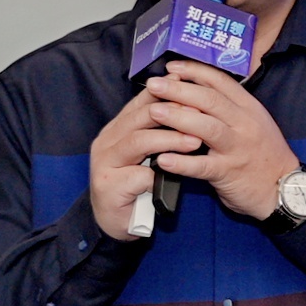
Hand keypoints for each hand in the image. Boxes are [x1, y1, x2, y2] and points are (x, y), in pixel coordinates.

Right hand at [88, 86, 201, 235]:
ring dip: (169, 140)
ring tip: (194, 142)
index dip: (164, 92)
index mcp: (117, 129)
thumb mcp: (148, 153)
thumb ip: (159, 132)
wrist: (117, 221)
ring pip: (137, 141)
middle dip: (172, 113)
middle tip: (200, 113)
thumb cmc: (137, 185)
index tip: (187, 84)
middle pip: (139, 117)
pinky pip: (136, 175)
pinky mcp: (108, 186)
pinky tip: (174, 171)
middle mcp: (107, 141)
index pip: (140, 103)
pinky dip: (157, 173)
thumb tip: (189, 106)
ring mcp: (105, 163)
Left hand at [140, 60, 299, 221]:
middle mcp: (244, 124)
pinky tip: (162, 159)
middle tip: (154, 85)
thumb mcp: (254, 123)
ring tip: (153, 111)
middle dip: (179, 89)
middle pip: (210, 100)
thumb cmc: (264, 156)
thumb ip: (230, 108)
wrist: (284, 189)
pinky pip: (202, 166)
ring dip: (177, 117)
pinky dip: (181, 162)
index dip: (194, 71)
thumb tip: (196, 92)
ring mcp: (237, 148)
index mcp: (249, 108)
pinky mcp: (229, 172)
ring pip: (206, 127)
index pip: (221, 82)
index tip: (172, 66)